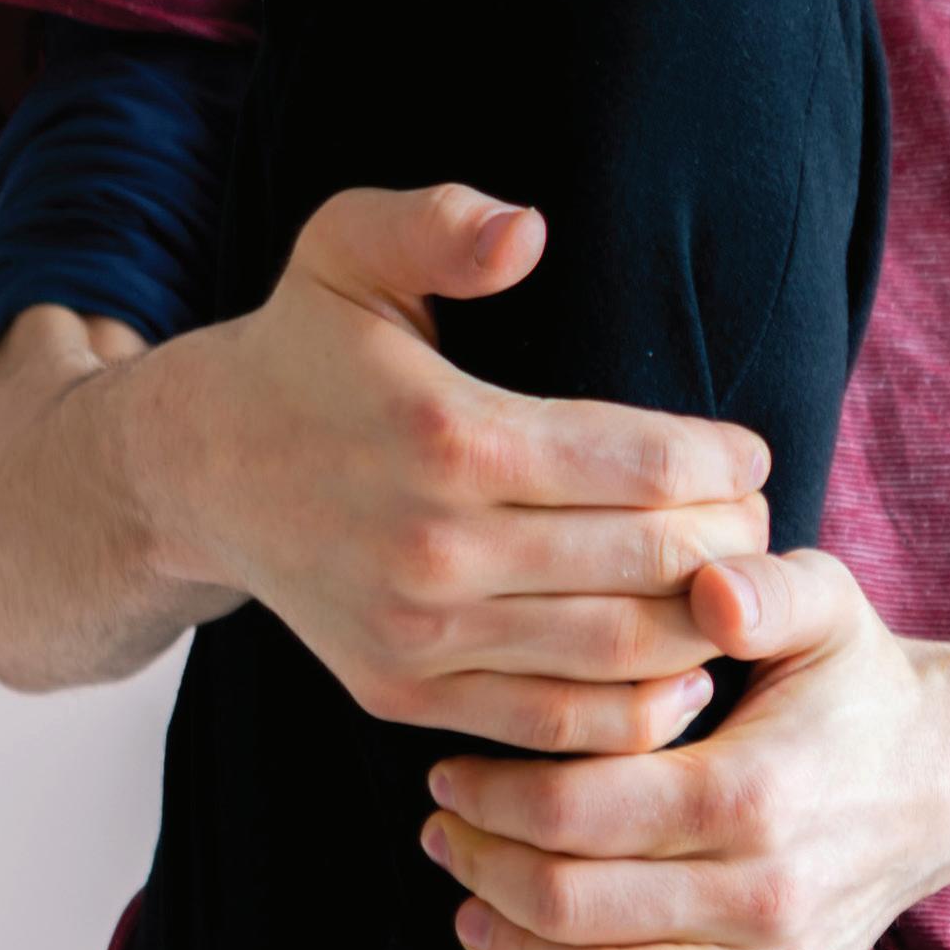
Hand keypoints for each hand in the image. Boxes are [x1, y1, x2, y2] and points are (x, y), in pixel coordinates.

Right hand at [148, 185, 772, 753]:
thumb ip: (439, 224)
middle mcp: (438, 547)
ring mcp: (421, 632)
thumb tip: (527, 234)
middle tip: (753, 527)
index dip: (723, 464)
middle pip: (649, 562)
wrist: (196, 470)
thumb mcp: (348, 248)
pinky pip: (552, 725)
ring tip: (724, 595)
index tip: (748, 457)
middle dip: (729, 545)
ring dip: (699, 629)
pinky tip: (675, 675)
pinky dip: (634, 713)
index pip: (643, 462)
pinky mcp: (404, 693)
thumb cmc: (300, 352)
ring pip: (618, 653)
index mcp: (450, 435)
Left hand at [421, 550, 949, 949]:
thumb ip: (763, 584)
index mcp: (751, 792)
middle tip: (445, 836)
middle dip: (483, 871)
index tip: (448, 776)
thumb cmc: (859, 687)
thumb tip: (706, 587)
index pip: (574, 813)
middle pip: (573, 906)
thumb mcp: (827, 604)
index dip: (488, 799)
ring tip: (473, 911)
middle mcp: (763, 896)